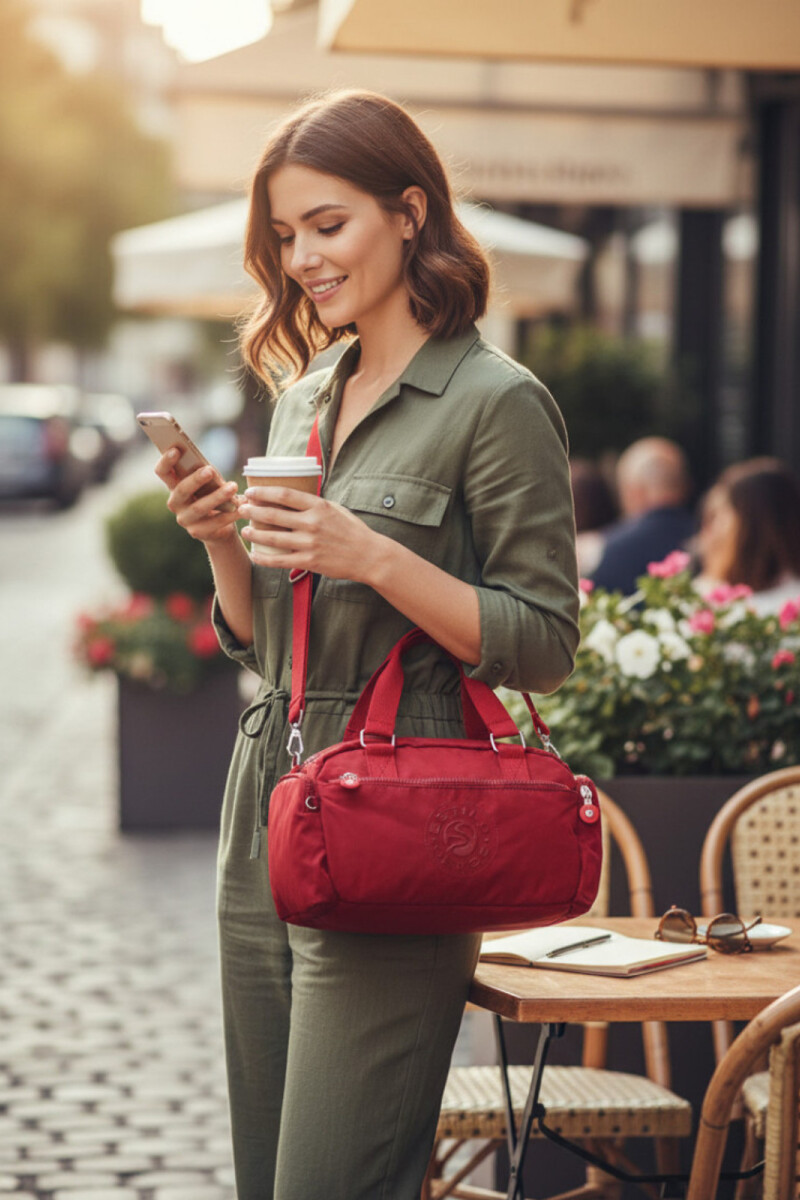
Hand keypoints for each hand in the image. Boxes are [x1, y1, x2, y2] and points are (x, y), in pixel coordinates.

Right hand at [155, 448, 241, 544]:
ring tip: (233, 487)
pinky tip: (241, 507)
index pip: (163, 472)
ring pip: (199, 507)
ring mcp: (185, 519)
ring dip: (217, 496)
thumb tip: (209, 470)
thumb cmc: (213, 497)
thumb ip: (207, 475)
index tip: (175, 449)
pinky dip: (230, 514)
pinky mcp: (197, 533)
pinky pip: (214, 522)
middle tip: (210, 470)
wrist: (219, 529)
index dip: (166, 461)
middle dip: (196, 479)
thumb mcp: (210, 484)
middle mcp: (175, 503)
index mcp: (174, 486)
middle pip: (181, 490)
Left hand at [239, 486, 383, 579]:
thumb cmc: (351, 530)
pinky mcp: (310, 562)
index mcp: (319, 506)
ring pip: (273, 538)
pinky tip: (255, 554)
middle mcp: (313, 523)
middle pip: (274, 515)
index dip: (264, 492)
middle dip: (253, 511)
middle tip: (241, 508)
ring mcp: (310, 544)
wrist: (368, 555)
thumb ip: (314, 504)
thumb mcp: (335, 509)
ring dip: (255, 533)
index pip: (285, 495)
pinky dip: (265, 558)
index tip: (251, 492)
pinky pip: (281, 560)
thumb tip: (290, 497)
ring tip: (245, 530)